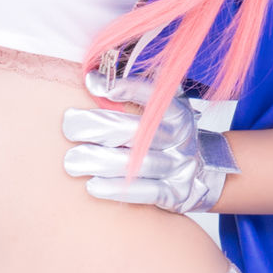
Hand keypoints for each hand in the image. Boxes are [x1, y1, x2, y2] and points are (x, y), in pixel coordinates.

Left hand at [60, 72, 237, 213]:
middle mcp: (180, 137)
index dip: (124, 87)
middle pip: (138, 131)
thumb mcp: (161, 110)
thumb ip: (135, 96)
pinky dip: (116, 188)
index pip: (151, 95)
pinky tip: (92, 186)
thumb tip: (93, 79)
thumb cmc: (166, 136)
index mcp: (177, 111)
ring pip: (138, 163)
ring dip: (101, 162)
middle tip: (69, 125)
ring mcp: (179, 166)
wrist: (202, 172)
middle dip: (100, 126)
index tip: (92, 83)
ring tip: (72, 161)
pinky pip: (145, 192)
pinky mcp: (175, 193)